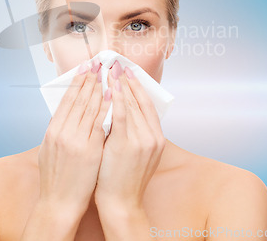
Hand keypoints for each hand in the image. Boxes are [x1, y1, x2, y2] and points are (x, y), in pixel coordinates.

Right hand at [37, 58, 110, 217]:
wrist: (58, 203)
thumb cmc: (55, 177)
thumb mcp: (49, 149)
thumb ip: (58, 129)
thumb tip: (65, 112)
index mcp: (52, 131)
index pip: (66, 100)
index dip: (76, 82)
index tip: (84, 68)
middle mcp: (62, 133)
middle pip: (79, 100)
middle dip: (89, 79)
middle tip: (97, 63)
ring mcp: (76, 141)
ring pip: (90, 108)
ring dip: (99, 88)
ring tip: (105, 73)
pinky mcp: (90, 151)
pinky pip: (100, 124)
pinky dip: (106, 108)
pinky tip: (112, 96)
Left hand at [94, 61, 165, 211]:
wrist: (121, 203)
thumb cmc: (124, 179)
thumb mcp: (138, 154)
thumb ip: (135, 133)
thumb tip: (124, 112)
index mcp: (156, 138)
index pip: (148, 104)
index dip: (138, 86)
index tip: (129, 72)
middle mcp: (153, 136)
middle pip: (140, 100)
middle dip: (128, 80)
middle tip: (119, 63)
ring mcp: (142, 140)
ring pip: (131, 104)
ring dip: (120, 84)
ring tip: (111, 69)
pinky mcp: (127, 143)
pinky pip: (121, 114)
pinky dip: (116, 98)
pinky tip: (110, 85)